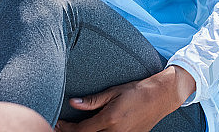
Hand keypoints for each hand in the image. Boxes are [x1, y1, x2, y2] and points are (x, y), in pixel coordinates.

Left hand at [54, 66, 194, 131]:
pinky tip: (90, 130)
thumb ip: (92, 100)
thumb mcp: (113, 91)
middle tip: (60, 127)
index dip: (66, 128)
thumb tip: (72, 103)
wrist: (160, 97)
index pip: (81, 130)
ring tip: (74, 128)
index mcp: (110, 119)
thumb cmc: (136, 90)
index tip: (57, 123)